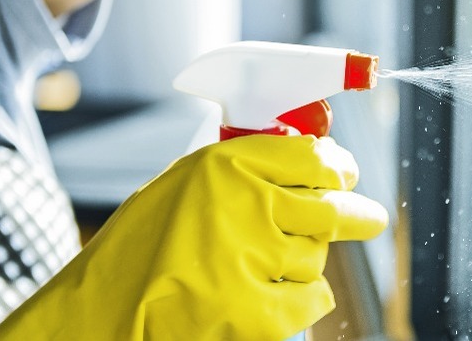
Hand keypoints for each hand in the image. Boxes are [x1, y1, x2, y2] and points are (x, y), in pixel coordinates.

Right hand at [0, 135, 387, 339]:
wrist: (102, 315)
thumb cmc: (140, 249)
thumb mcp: (185, 185)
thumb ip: (243, 170)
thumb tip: (310, 160)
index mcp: (229, 165)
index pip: (314, 156)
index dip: (339, 167)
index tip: (345, 174)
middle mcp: (249, 206)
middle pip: (333, 207)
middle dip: (360, 214)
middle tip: (370, 218)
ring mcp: (256, 259)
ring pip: (317, 255)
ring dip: (306, 259)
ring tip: (268, 265)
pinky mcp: (259, 311)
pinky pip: (312, 298)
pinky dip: (303, 298)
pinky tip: (274, 295)